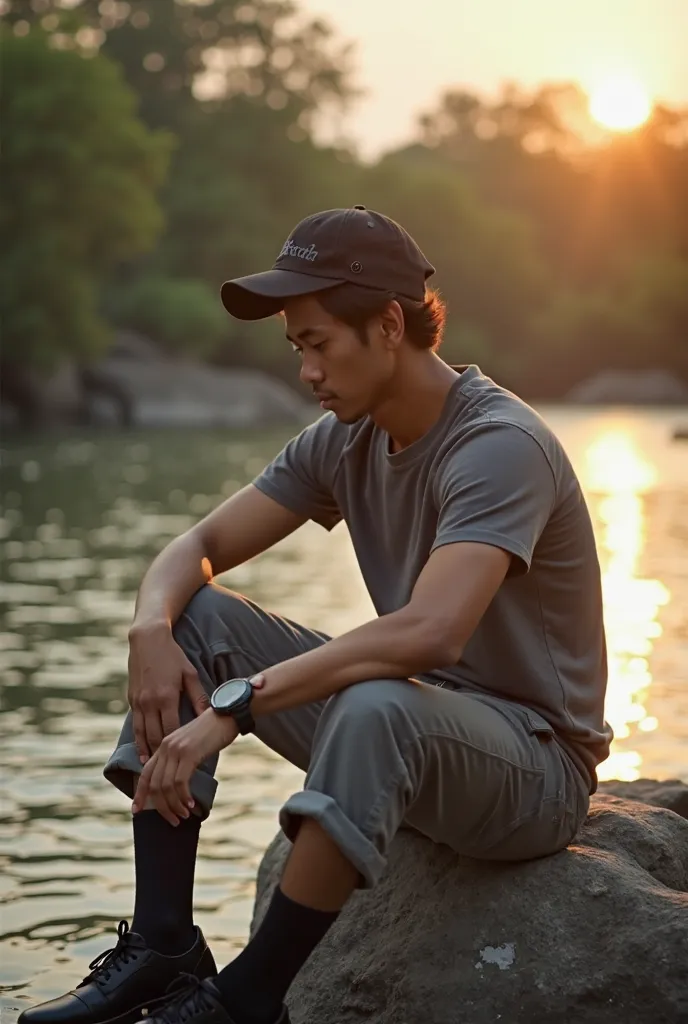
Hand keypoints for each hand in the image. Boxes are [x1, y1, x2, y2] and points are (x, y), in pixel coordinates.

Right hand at [127, 623, 210, 763]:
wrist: (147, 640)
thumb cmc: (173, 656)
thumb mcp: (189, 674)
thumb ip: (199, 697)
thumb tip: (210, 716)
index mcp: (167, 696)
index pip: (172, 730)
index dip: (176, 749)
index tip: (184, 763)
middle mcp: (150, 702)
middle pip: (155, 737)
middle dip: (161, 758)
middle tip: (168, 775)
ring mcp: (139, 701)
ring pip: (142, 734)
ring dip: (146, 753)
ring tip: (152, 772)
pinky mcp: (132, 699)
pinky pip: (135, 725)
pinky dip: (138, 741)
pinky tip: (142, 754)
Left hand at [132, 708, 237, 824]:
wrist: (228, 714)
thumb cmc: (213, 732)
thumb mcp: (191, 746)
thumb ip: (180, 760)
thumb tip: (177, 785)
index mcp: (164, 745)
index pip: (145, 774)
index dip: (140, 794)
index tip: (136, 810)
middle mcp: (166, 747)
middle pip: (154, 785)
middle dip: (161, 807)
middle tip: (173, 820)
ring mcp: (176, 750)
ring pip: (166, 786)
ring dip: (174, 805)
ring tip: (184, 815)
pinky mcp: (189, 753)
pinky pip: (180, 782)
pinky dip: (184, 797)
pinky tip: (191, 804)